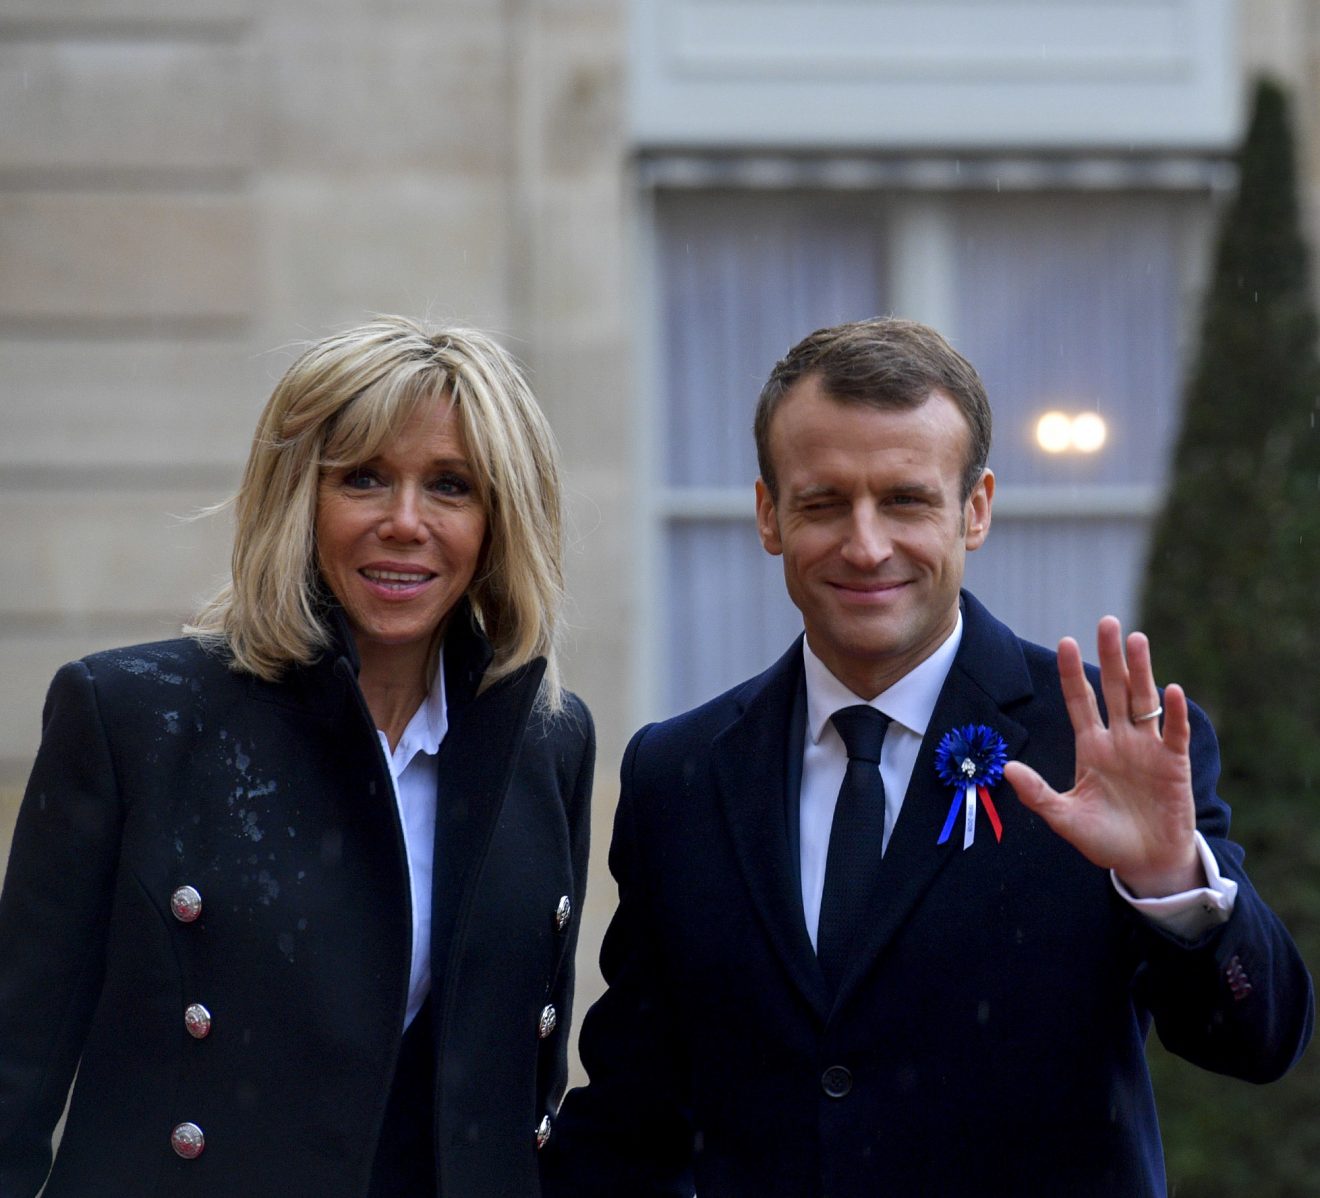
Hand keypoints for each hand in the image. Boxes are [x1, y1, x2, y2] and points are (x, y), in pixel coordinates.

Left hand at [1003, 616, 1203, 897]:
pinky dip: (1172, 712)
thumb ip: (1037, 793)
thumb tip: (1007, 768)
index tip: (1064, 642)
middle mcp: (1119, 740)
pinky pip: (1173, 732)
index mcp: (1091, 747)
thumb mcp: (1064, 817)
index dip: (1071, 673)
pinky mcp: (1173, 764)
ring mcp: (1147, 748)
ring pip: (1143, 700)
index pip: (1079, 700)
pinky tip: (1170, 690)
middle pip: (1113, 689)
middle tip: (1107, 621)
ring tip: (1137, 639)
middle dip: (1110, 656)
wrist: (1144, 864)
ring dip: (1141, 670)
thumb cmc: (1104, 839)